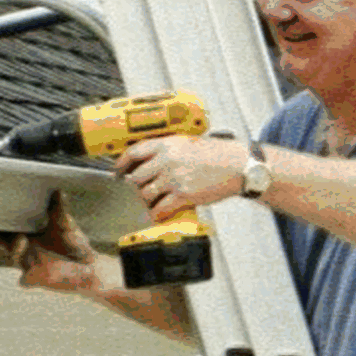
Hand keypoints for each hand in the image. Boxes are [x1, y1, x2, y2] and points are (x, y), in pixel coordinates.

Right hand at [0, 188, 107, 295]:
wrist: (88, 267)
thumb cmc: (73, 244)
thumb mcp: (66, 225)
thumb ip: (61, 211)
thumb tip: (59, 192)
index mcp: (27, 235)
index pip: (6, 230)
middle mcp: (24, 250)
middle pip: (3, 245)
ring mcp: (29, 265)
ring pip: (14, 259)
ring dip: (14, 251)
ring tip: (21, 239)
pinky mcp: (37, 280)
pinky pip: (27, 280)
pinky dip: (26, 279)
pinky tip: (26, 276)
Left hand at [117, 133, 246, 218]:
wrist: (237, 165)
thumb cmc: (217, 154)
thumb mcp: (187, 143)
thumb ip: (167, 150)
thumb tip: (149, 161)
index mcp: (166, 144)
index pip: (133, 153)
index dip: (121, 164)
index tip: (118, 171)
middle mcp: (167, 160)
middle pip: (136, 177)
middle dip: (136, 186)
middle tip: (140, 190)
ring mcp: (174, 178)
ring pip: (146, 194)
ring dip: (147, 201)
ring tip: (153, 202)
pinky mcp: (183, 195)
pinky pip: (160, 208)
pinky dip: (157, 213)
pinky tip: (159, 213)